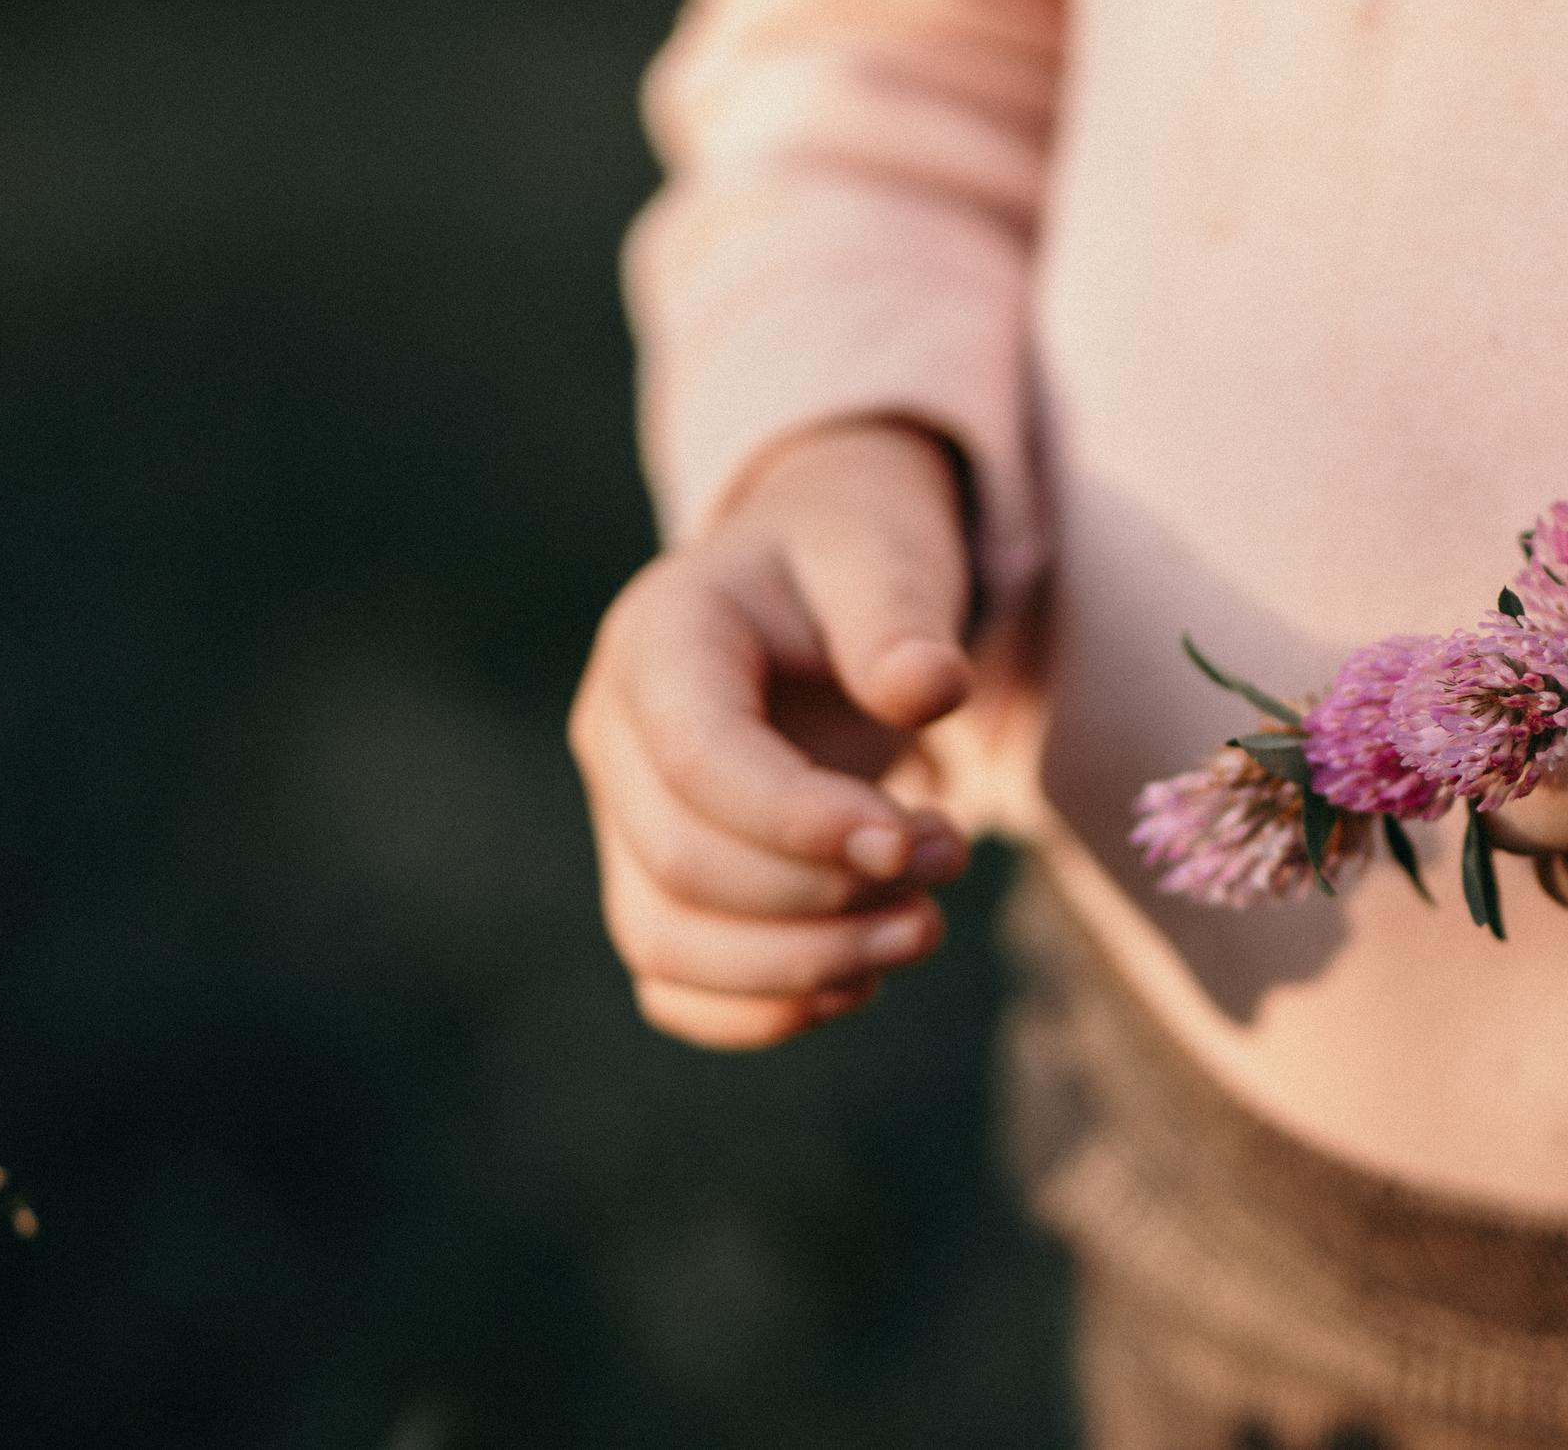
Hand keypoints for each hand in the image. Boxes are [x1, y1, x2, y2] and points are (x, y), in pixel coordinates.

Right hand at [569, 419, 977, 1047]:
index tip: (913, 838)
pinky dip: (764, 1010)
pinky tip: (863, 980)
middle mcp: (616, 737)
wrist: (819, 584)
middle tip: (950, 855)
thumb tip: (929, 690)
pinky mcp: (658, 883)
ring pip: (666, 943)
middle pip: (682, 867)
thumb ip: (900, 620)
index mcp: (660, 640)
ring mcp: (624, 819)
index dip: (801, 823)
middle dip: (825, 895)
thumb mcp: (883, 557)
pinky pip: (675, 984)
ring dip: (804, 967)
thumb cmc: (851, 563)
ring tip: (923, 928)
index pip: (699, 762)